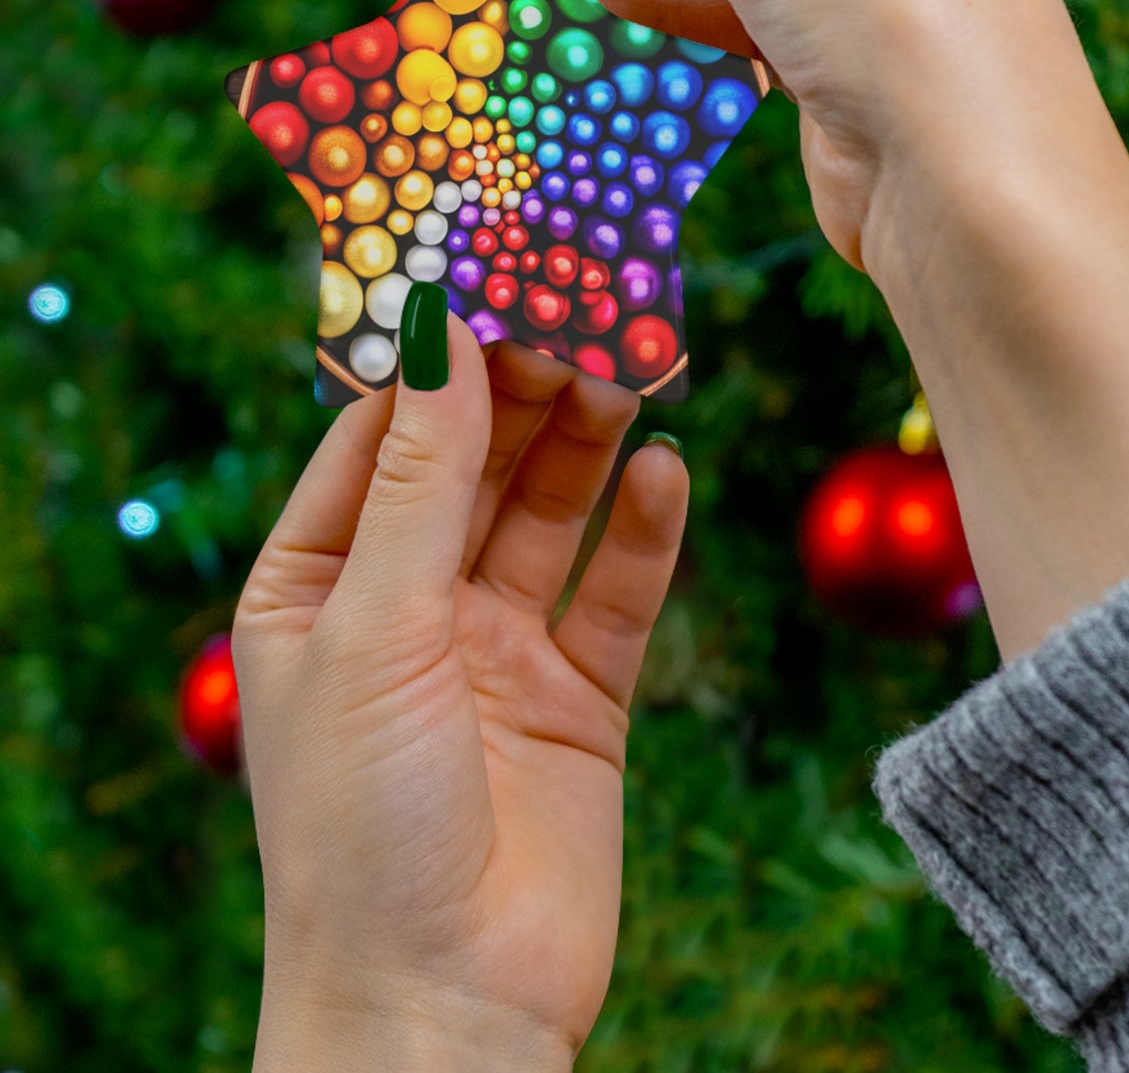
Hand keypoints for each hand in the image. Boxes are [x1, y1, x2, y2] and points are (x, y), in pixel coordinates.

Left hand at [233, 325, 687, 1069]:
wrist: (446, 1007)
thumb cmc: (362, 823)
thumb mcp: (375, 626)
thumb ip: (419, 478)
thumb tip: (438, 329)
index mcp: (319, 586)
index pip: (379, 437)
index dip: (434, 357)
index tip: (490, 271)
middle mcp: (408, 607)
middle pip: (476, 464)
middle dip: (527, 387)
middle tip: (586, 306)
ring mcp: (497, 650)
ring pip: (551, 513)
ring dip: (590, 443)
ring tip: (635, 367)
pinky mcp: (579, 696)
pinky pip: (616, 593)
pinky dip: (644, 532)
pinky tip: (668, 473)